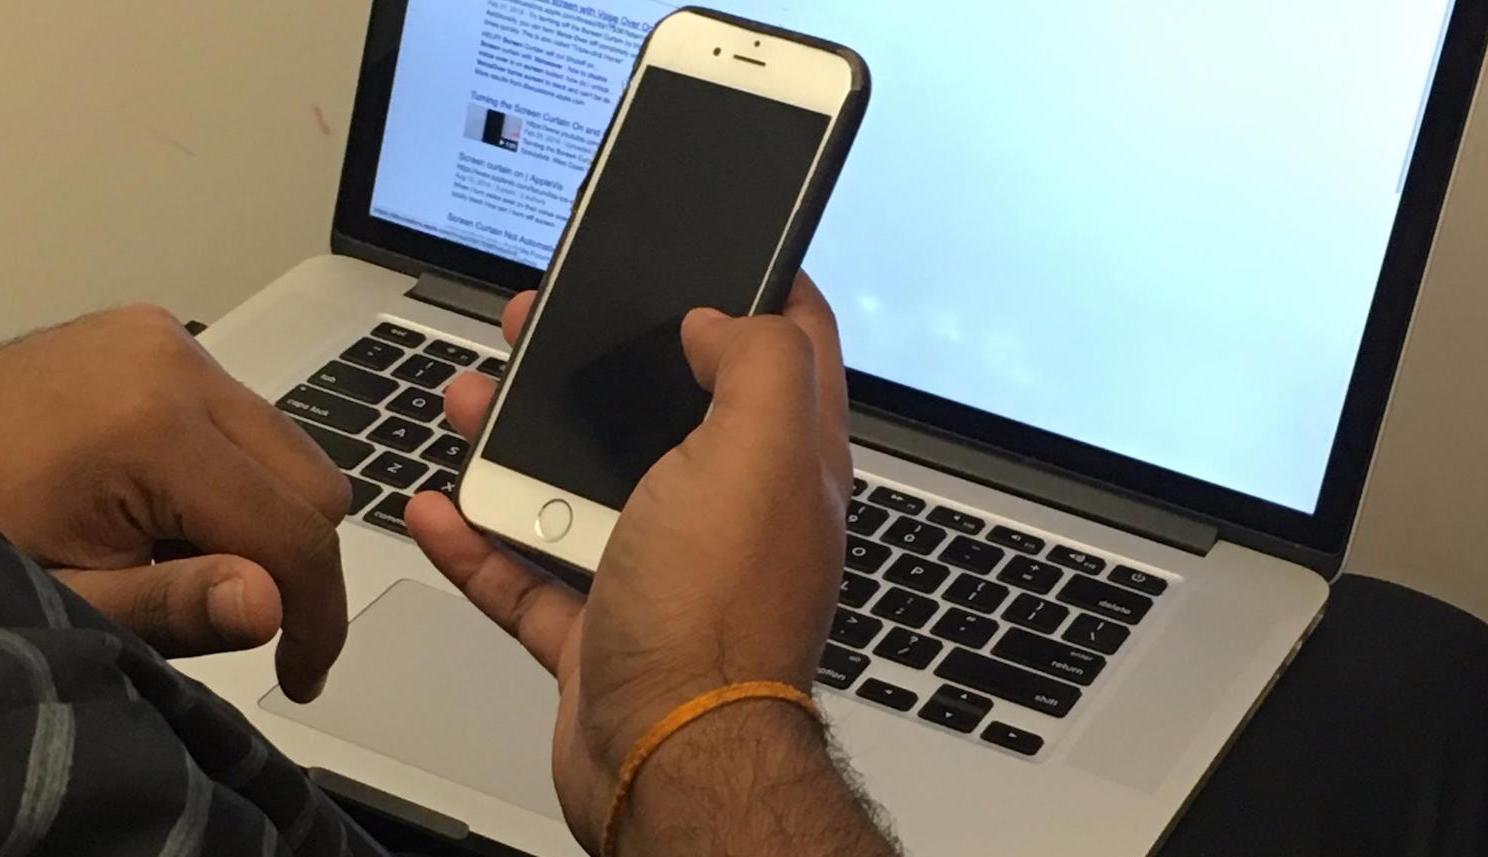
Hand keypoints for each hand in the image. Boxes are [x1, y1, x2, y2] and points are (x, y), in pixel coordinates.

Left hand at [0, 305, 348, 700]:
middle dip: (289, 560)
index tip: (302, 671)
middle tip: (222, 609)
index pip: (295, 529)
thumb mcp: (66, 598)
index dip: (317, 614)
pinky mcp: (155, 335)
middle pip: (314, 483)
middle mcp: (175, 360)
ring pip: (288, 448)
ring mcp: (166, 338)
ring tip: (174, 552)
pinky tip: (162, 504)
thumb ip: (173, 607)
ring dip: (261, 514)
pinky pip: (243, 417)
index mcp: (154, 424)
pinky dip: (231, 472)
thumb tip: (273, 606)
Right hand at [406, 274, 852, 849]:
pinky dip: (483, 542)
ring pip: (583, 483)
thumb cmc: (720, 616)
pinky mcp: (601, 625)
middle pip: (663, 408)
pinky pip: (531, 570)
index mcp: (782, 463)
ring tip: (466, 400)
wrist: (667, 758)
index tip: (709, 254)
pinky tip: (442, 507)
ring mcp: (662, 569)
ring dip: (519, 442)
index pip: (789, 351)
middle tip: (538, 323)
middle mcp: (727, 511)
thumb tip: (721, 317)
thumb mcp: (757, 452)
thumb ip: (757, 363)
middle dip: (599, 360)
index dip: (754, 292)